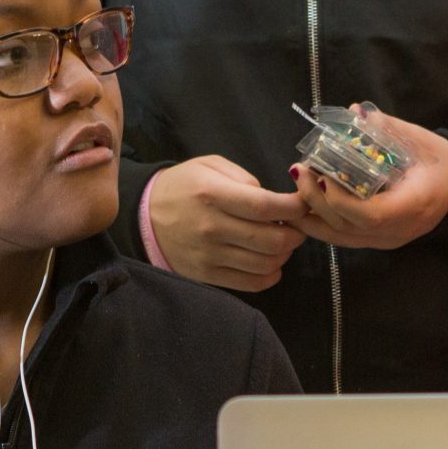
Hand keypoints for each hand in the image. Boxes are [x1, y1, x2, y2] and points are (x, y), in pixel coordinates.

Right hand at [147, 156, 305, 291]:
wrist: (145, 215)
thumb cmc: (183, 186)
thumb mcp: (210, 165)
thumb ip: (244, 178)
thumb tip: (274, 199)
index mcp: (212, 194)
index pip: (265, 206)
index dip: (294, 207)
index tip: (302, 204)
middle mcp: (211, 227)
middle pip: (272, 239)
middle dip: (296, 233)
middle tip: (295, 226)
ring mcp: (209, 256)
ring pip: (266, 263)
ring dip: (285, 254)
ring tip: (282, 242)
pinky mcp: (207, 276)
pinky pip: (251, 283)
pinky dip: (270, 275)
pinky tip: (270, 262)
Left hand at [289, 106, 447, 252]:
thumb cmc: (442, 165)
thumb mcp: (421, 142)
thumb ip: (388, 128)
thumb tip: (355, 111)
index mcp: (414, 205)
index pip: (370, 215)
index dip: (340, 199)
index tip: (323, 174)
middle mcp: (397, 230)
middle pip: (347, 228)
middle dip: (316, 201)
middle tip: (301, 171)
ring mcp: (386, 240)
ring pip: (340, 238)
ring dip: (311, 215)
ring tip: (297, 186)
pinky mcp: (377, 240)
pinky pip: (343, 238)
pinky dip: (320, 222)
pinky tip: (305, 203)